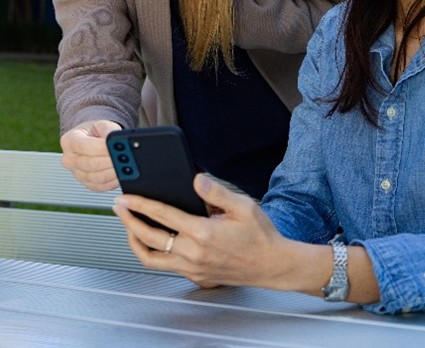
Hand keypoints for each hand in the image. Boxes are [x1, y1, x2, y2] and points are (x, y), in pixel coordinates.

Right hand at [61, 120, 121, 190]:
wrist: (90, 140)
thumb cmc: (94, 132)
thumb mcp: (100, 124)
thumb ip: (108, 129)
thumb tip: (116, 139)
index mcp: (69, 141)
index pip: (85, 146)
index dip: (102, 148)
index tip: (117, 147)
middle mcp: (70, 160)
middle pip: (91, 164)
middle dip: (111, 161)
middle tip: (126, 158)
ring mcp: (77, 174)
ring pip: (97, 177)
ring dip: (113, 173)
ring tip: (128, 167)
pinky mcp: (87, 184)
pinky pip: (101, 186)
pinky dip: (113, 182)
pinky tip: (123, 175)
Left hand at [112, 173, 332, 293]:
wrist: (272, 266)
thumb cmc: (260, 235)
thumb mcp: (243, 206)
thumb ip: (216, 191)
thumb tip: (195, 179)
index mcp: (203, 234)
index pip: (163, 216)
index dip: (141, 204)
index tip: (127, 196)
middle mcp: (193, 254)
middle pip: (149, 238)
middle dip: (129, 221)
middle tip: (120, 207)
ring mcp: (192, 269)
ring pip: (151, 259)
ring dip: (136, 241)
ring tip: (130, 226)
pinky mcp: (196, 277)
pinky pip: (166, 266)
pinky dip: (155, 252)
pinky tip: (156, 240)